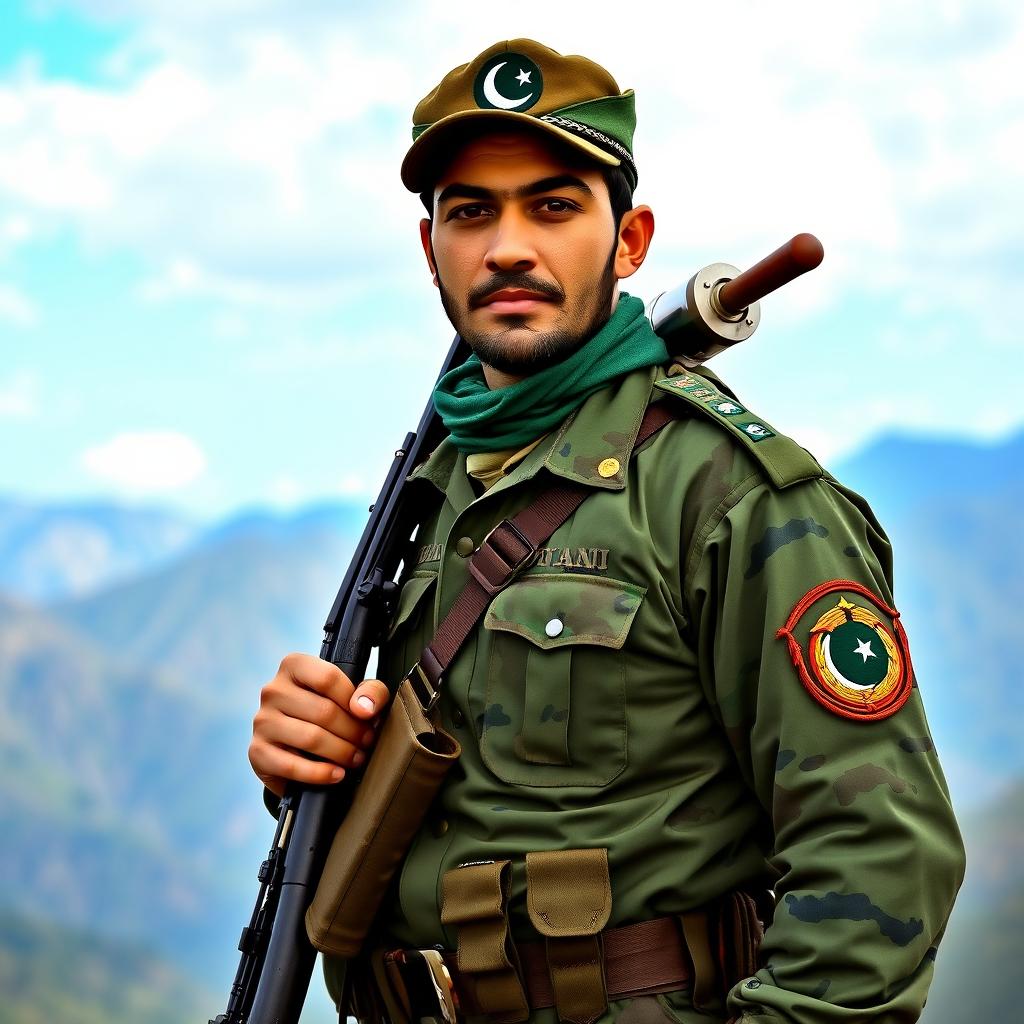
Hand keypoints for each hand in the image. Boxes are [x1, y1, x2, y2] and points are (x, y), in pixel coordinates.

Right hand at [248, 652, 389, 796]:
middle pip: (324, 711)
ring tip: (356, 758)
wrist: (299, 748)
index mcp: (293, 666)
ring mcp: (262, 721)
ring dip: (342, 752)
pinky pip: (292, 766)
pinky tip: (337, 774)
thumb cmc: (331, 712)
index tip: (368, 718)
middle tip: (366, 743)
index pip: (328, 678)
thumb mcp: (355, 695)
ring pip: (311, 738)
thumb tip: (363, 708)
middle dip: (353, 731)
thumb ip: (371, 692)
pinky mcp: (257, 752)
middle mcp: (273, 690)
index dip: (354, 700)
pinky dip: (320, 774)